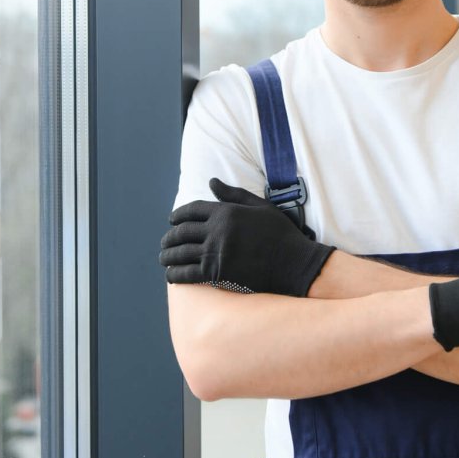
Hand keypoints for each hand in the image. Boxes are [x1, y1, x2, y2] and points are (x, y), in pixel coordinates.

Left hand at [160, 178, 334, 296]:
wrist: (294, 263)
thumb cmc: (280, 233)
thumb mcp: (259, 206)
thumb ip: (233, 194)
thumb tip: (212, 181)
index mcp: (226, 211)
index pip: (192, 210)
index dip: (178, 215)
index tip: (171, 220)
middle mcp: (217, 230)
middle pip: (182, 232)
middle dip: (170, 237)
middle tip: (164, 242)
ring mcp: (216, 252)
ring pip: (181, 253)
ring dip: (168, 256)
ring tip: (164, 259)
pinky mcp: (218, 273)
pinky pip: (188, 273)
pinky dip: (176, 275)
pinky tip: (171, 276)